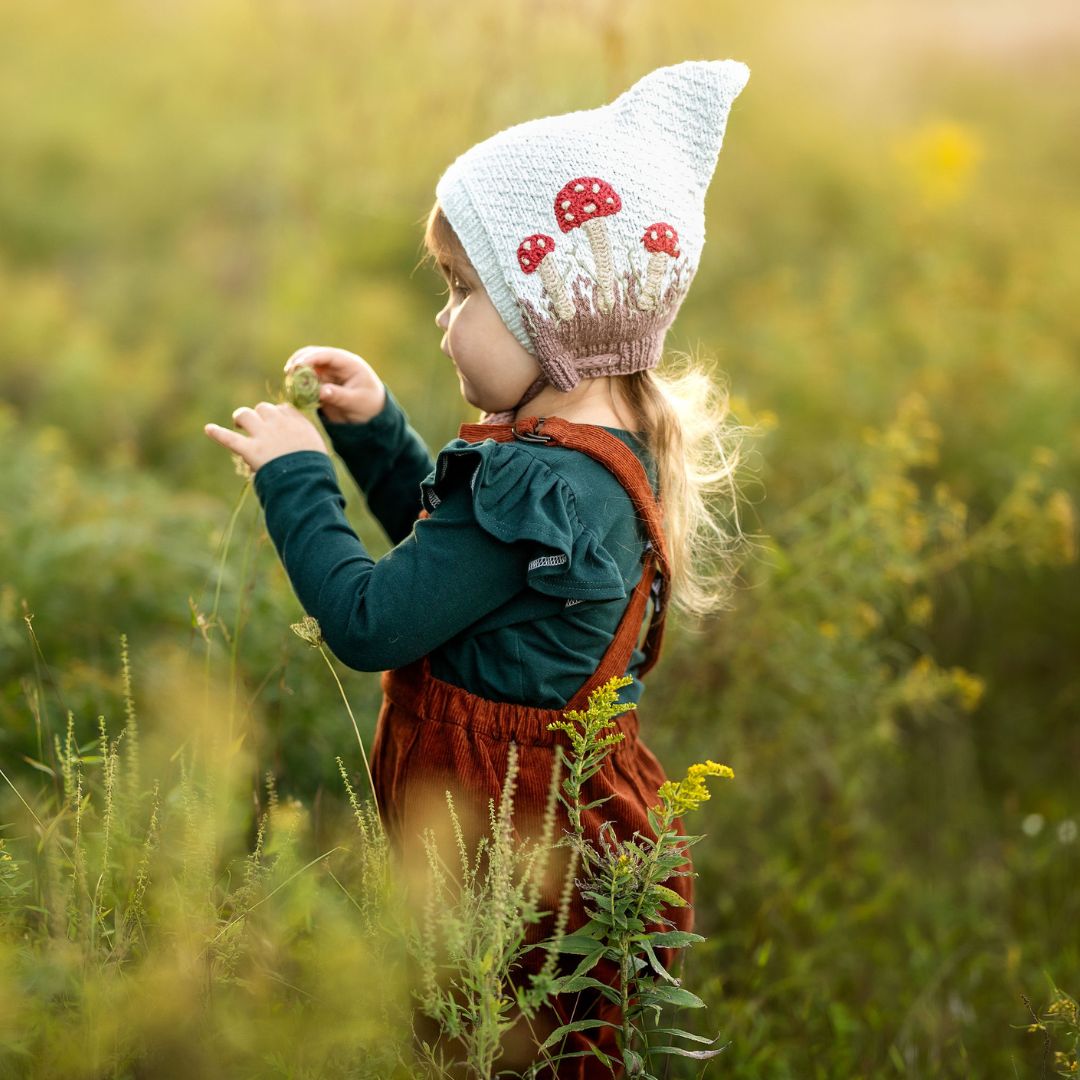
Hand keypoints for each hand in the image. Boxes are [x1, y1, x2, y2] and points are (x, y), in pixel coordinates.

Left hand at [204, 401, 328, 472]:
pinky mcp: (250, 450)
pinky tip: (208, 429)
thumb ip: (304, 437)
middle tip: (257, 428)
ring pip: (246, 414)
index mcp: (297, 423)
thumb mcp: (317, 448)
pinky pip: (229, 438)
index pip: (284, 409)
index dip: (278, 416)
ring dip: (242, 418)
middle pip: (265, 408)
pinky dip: (218, 434)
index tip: (277, 426)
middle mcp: (279, 423)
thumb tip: (293, 439)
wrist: (307, 481)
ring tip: (238, 426)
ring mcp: (263, 435)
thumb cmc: (315, 469)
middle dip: (260, 416)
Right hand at [283, 345, 385, 423]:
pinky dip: (297, 384)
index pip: (327, 355)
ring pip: (305, 366)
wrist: (370, 415)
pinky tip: (292, 391)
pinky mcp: (319, 383)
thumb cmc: (369, 405)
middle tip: (288, 374)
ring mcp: (327, 372)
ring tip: (289, 384)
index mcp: (349, 363)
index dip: (311, 358)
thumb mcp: (357, 402)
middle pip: (312, 355)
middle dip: (299, 362)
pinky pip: (304, 380)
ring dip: (296, 373)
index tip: (297, 366)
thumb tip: (321, 391)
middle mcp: (336, 364)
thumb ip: (339, 396)